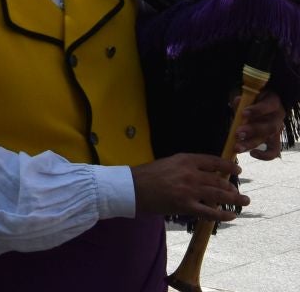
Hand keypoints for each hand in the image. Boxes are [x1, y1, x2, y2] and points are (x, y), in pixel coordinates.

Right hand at [131, 153, 249, 222]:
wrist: (131, 187)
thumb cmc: (145, 175)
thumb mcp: (167, 163)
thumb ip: (185, 167)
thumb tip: (203, 175)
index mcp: (185, 159)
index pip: (213, 161)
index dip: (228, 165)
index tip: (238, 169)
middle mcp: (190, 173)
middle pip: (219, 180)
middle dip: (233, 187)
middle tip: (240, 193)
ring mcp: (189, 190)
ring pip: (219, 195)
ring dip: (234, 199)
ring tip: (244, 202)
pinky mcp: (185, 205)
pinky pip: (209, 212)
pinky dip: (222, 214)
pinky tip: (231, 216)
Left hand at [235, 90, 286, 161]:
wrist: (266, 103)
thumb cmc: (255, 99)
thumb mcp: (250, 96)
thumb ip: (243, 100)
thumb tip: (237, 102)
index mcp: (273, 103)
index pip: (267, 106)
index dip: (256, 110)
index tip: (243, 113)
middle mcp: (277, 118)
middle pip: (269, 127)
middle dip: (252, 131)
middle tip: (237, 133)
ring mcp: (276, 130)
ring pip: (267, 139)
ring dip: (251, 143)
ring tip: (237, 147)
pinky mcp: (274, 140)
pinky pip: (273, 151)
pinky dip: (264, 155)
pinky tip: (252, 154)